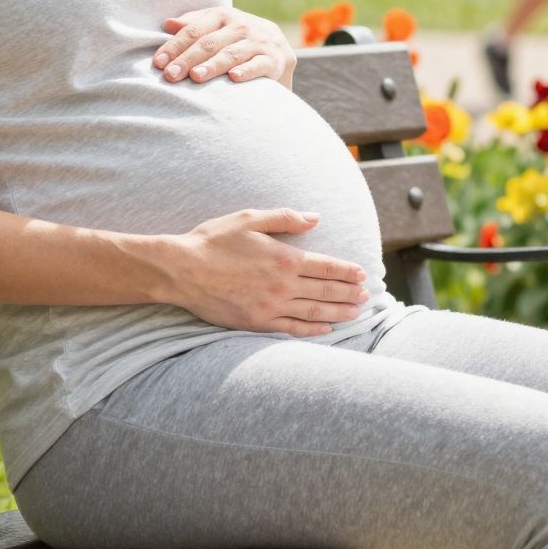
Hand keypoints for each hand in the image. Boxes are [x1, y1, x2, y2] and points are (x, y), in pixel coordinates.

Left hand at [154, 6, 296, 86]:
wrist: (280, 53)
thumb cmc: (238, 42)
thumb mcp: (218, 29)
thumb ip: (194, 26)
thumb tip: (167, 23)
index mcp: (225, 16)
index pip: (195, 30)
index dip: (175, 45)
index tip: (159, 62)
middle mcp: (243, 25)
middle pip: (210, 42)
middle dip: (188, 59)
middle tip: (171, 75)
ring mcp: (261, 42)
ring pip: (232, 53)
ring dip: (213, 66)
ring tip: (196, 77)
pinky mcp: (276, 59)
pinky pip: (260, 65)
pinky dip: (247, 70)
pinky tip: (234, 78)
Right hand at [164, 208, 368, 335]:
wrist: (181, 270)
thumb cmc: (214, 240)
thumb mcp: (250, 218)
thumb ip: (286, 218)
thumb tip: (315, 218)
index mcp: (284, 258)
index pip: (326, 266)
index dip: (346, 271)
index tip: (362, 275)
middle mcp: (282, 285)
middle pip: (325, 291)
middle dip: (348, 294)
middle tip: (366, 297)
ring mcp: (270, 307)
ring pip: (313, 312)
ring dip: (337, 313)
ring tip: (355, 314)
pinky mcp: (256, 323)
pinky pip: (291, 329)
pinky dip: (312, 330)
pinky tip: (325, 330)